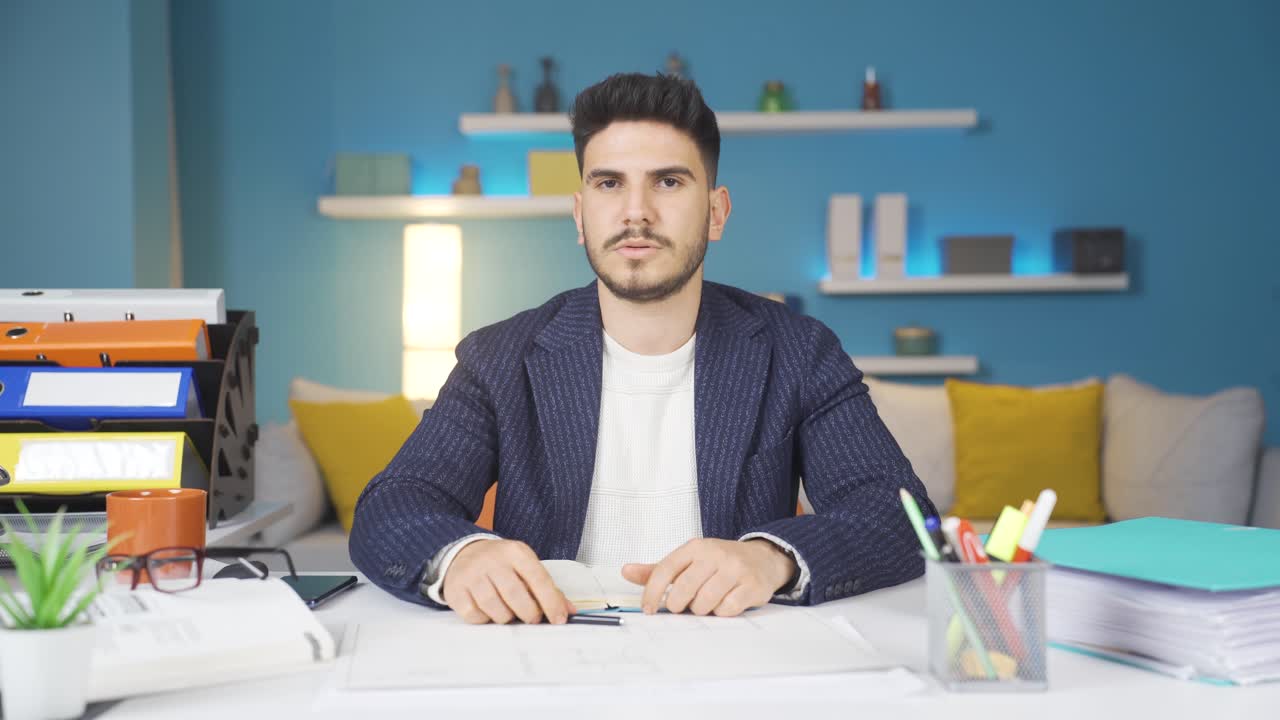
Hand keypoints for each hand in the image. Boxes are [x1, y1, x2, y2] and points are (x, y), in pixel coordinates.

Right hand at [442, 539, 575, 624]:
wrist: (463, 553)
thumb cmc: (501, 565)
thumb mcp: (525, 567)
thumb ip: (547, 588)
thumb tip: (568, 611)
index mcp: (516, 552)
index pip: (539, 579)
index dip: (551, 602)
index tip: (559, 620)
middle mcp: (493, 561)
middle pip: (517, 596)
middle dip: (529, 614)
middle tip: (532, 618)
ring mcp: (472, 575)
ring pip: (496, 610)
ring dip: (506, 618)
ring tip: (508, 612)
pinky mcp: (456, 590)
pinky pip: (475, 616)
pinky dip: (485, 619)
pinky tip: (487, 610)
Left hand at [621, 539, 796, 616]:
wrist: (763, 558)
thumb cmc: (719, 563)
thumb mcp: (689, 560)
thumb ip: (658, 570)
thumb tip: (626, 571)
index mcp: (696, 547)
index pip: (666, 569)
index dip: (652, 592)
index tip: (647, 609)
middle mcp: (715, 554)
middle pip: (684, 589)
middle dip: (678, 605)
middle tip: (682, 606)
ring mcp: (735, 569)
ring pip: (705, 602)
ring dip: (701, 609)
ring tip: (706, 603)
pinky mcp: (752, 586)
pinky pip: (727, 609)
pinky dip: (721, 613)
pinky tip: (724, 604)